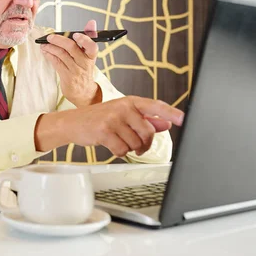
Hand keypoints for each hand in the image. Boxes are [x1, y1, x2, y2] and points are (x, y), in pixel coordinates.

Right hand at [35, 96, 183, 156]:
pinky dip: (119, 153)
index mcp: (130, 102)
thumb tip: (166, 122)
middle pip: (148, 132)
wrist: (72, 123)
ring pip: (136, 144)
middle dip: (144, 144)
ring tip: (119, 142)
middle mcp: (122, 107)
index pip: (155, 106)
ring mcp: (113, 118)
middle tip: (136, 145)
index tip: (184, 119)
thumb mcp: (122, 115)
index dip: (171, 113)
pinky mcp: (104, 131)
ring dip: (130, 149)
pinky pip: (123, 150)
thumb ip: (144, 119)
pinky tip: (111, 145)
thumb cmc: (98, 119)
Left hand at [40, 20, 99, 106]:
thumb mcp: (89, 55)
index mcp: (91, 56)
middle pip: (71, 48)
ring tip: (44, 43)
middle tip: (50, 36)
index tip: (76, 34)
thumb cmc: (84, 68)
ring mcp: (75, 70)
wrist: (83, 91)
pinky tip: (44, 50)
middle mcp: (84, 63)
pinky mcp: (66, 76)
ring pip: (61, 54)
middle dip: (59, 40)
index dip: (84, 39)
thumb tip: (92, 22)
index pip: (92, 46)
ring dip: (50, 47)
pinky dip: (49, 55)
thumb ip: (89, 37)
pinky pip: (56, 62)